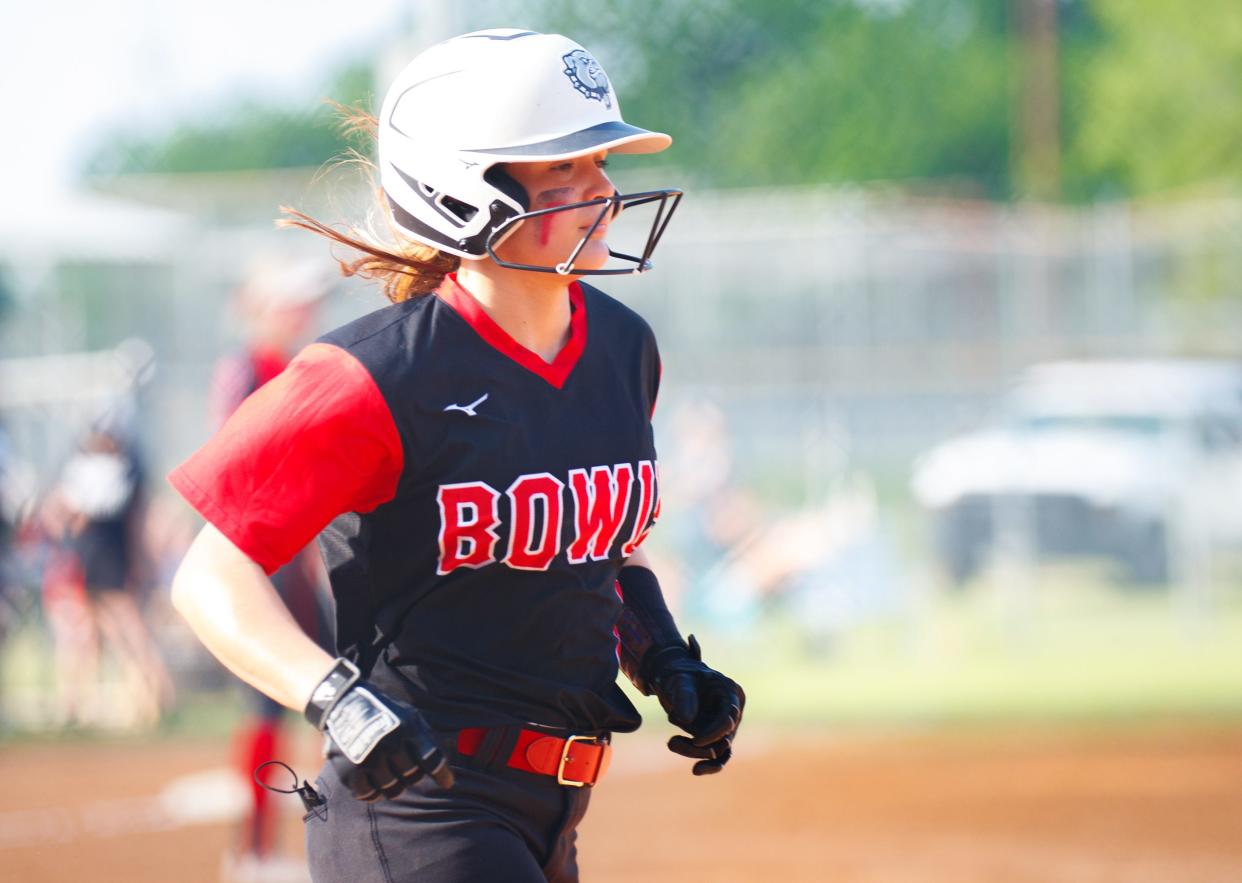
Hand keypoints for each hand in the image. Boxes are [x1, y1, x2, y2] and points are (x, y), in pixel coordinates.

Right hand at [306, 660, 453, 800]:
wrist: (344, 703)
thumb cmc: (385, 712)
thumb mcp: (410, 716)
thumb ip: (427, 737)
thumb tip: (446, 762)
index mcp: (407, 728)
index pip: (431, 759)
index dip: (442, 775)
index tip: (447, 784)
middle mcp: (390, 744)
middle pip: (412, 777)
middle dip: (411, 775)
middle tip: (404, 767)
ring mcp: (369, 759)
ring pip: (392, 790)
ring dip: (394, 785)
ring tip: (389, 774)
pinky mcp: (350, 770)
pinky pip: (369, 795)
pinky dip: (373, 793)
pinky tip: (373, 783)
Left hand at [648, 635, 744, 774]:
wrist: (669, 676)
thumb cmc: (676, 674)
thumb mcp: (677, 680)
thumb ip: (683, 696)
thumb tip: (688, 718)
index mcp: (731, 692)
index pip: (729, 718)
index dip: (714, 732)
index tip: (696, 741)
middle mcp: (733, 710)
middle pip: (724, 737)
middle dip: (699, 746)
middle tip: (671, 743)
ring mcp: (725, 724)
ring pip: (718, 750)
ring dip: (695, 752)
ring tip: (671, 743)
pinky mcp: (715, 736)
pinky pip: (716, 755)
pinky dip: (706, 763)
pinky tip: (696, 770)